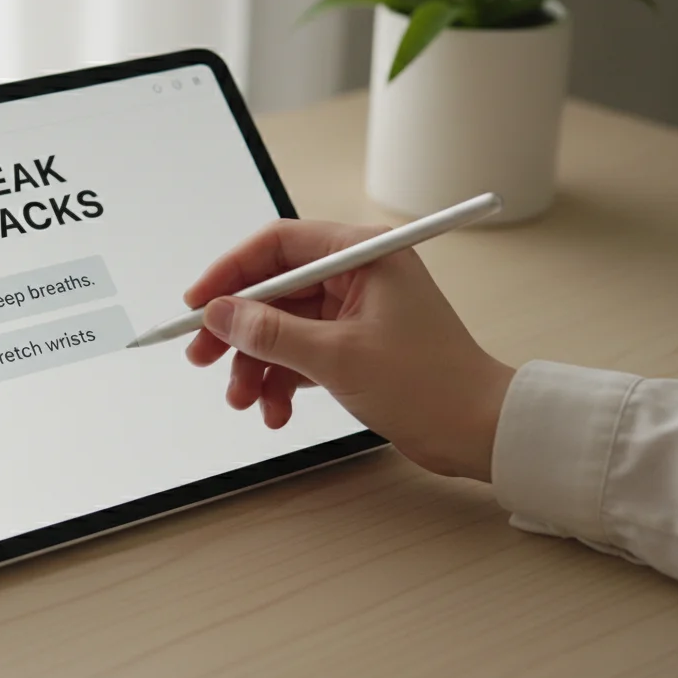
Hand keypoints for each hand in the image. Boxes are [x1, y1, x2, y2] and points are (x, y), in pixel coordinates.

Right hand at [184, 219, 514, 481]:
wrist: (478, 431)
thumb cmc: (430, 384)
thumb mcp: (336, 357)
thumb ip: (270, 332)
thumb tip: (221, 314)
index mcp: (362, 255)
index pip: (277, 245)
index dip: (230, 273)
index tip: (198, 305)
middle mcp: (356, 275)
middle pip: (273, 290)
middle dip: (237, 330)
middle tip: (203, 358)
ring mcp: (354, 311)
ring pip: (281, 327)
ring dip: (256, 365)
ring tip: (244, 401)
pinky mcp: (353, 345)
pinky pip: (299, 354)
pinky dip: (281, 381)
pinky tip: (275, 411)